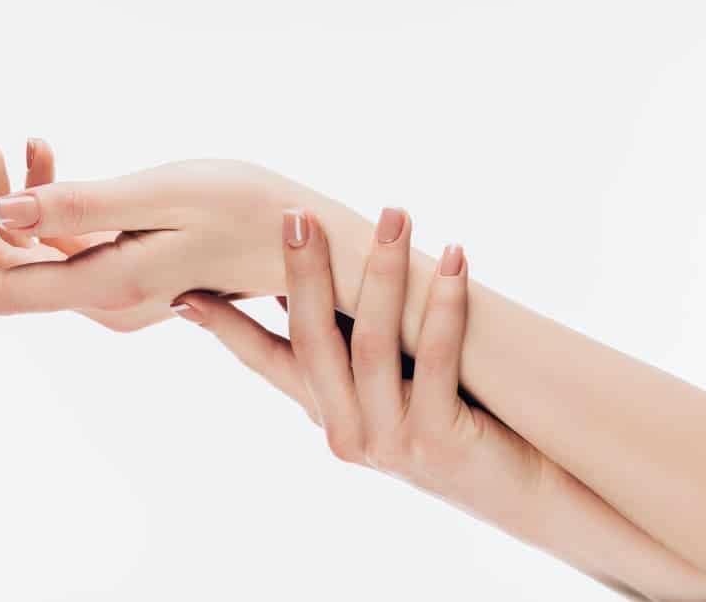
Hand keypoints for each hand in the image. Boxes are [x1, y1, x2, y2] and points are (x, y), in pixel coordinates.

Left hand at [0, 140, 358, 330]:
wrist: (311, 242)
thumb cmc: (253, 211)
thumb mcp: (168, 195)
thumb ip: (87, 205)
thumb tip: (7, 214)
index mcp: (112, 283)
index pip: (10, 289)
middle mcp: (109, 296)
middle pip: (13, 268)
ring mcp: (120, 286)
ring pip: (36, 253)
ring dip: (1, 202)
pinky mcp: (131, 268)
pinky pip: (68, 243)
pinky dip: (45, 203)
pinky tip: (41, 157)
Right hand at [170, 207, 543, 510]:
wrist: (520, 491)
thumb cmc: (455, 421)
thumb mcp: (390, 386)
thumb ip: (353, 347)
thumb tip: (311, 284)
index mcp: (326, 413)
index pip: (263, 361)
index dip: (224, 327)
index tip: (184, 291)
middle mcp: (345, 431)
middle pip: (310, 341)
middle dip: (302, 273)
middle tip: (297, 214)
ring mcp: (388, 442)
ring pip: (372, 344)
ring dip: (382, 272)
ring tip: (394, 214)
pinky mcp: (437, 444)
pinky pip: (438, 360)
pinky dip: (444, 306)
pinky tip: (455, 260)